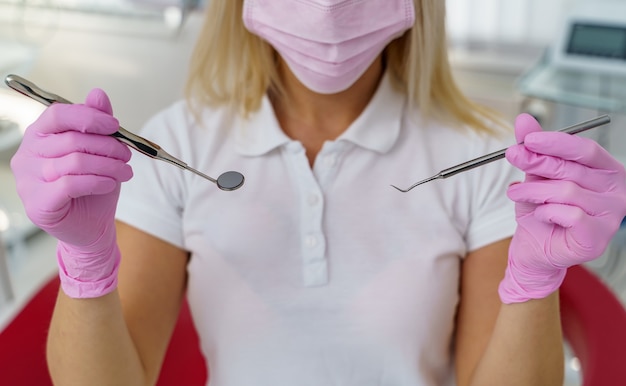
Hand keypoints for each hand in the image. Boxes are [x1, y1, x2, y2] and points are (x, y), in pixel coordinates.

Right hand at [10, 89, 132, 297]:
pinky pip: (71, 184)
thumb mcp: (101, 151)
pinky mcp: (38, 203)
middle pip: (71, 140)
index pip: (58, 115)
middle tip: (127, 156)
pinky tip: (111, 184)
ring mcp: (28, 180)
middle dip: (108, 147)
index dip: (89, 117)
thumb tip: (98, 94)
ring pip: (75, 162)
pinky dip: (98, 182)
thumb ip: (98, 123)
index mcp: (39, 136)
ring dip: (109, 166)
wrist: (91, 227)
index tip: (116, 126)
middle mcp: (27, 155)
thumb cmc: (93, 186)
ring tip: (126, 172)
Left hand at [499, 113, 625, 303]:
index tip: (528, 138)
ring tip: (516, 193)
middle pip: (573, 169)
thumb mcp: (535, 174)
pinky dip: (547, 212)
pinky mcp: (598, 237)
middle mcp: (616, 191)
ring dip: (533, 191)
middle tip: (513, 157)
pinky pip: (570, 214)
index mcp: (607, 171)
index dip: (557, 142)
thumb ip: (533, 148)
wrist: (535, 247)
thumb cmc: (541, 208)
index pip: (585, 150)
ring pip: (566, 191)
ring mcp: (612, 216)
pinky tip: (542, 216)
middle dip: (537, 161)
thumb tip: (523, 119)